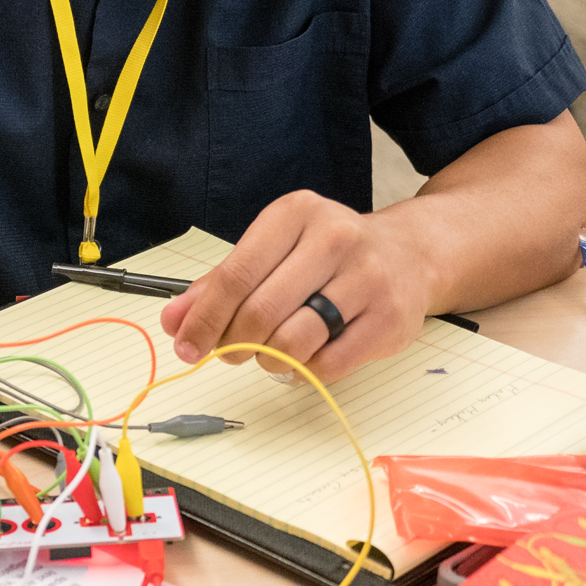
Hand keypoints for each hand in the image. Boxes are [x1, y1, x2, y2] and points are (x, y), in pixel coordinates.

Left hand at [158, 191, 436, 383]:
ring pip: (293, 341)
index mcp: (295, 213)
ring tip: (270, 354)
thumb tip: (174, 321)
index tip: (187, 345)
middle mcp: (334, 238)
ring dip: (269, 360)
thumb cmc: (329, 254)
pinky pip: (328, 364)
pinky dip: (305, 371)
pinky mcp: (389, 319)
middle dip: (234, 343)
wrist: (412, 253)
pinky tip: (305, 358)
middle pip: (261, 311)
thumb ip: (220, 284)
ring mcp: (367, 278)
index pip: (235, 274)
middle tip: (231, 352)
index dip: (204, 318)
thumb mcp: (274, 250)